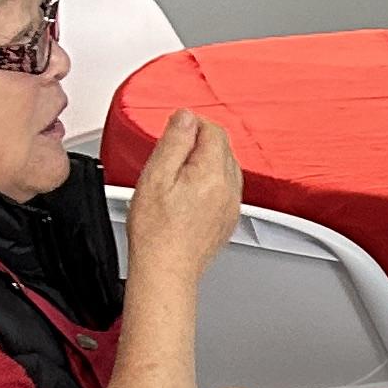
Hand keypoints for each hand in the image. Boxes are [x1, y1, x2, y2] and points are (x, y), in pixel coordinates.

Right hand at [124, 109, 242, 282]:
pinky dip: (209, 183)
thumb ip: (175, 141)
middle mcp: (229, 188)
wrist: (166, 270)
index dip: (192, 124)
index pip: (214, 130)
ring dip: (204, 163)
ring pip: (225, 168)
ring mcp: (231, 205)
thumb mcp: (156, 176)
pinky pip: (224, 189)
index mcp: (213, 174)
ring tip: (176, 178)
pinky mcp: (228, 219)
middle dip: (198, 143)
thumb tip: (186, 117)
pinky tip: (187, 196)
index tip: (175, 131)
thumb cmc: (157, 231)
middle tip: (170, 156)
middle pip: (222, 147)